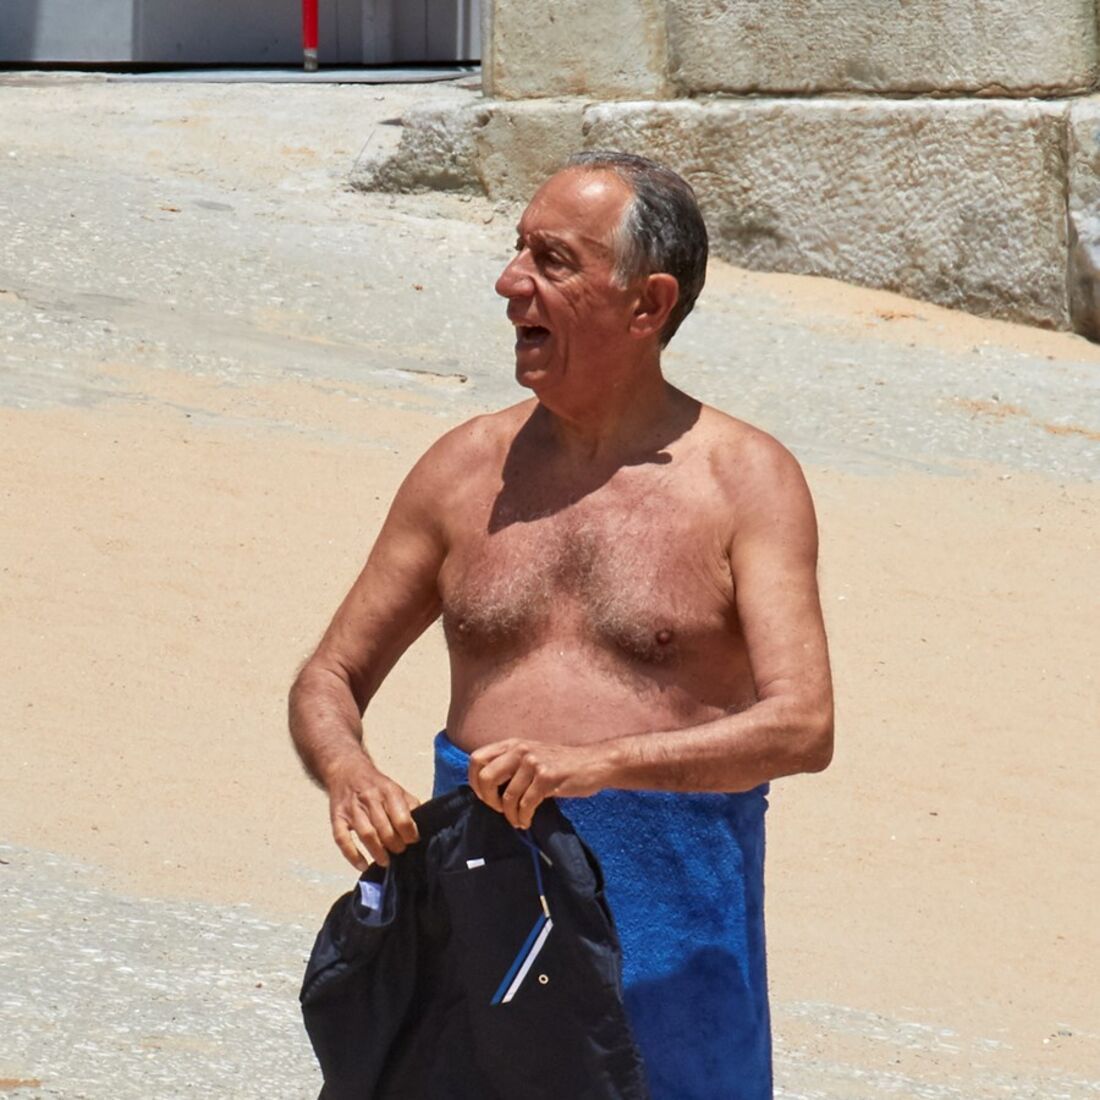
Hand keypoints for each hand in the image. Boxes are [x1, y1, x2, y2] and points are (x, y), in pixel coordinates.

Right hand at [326, 753, 419, 870]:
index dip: (410, 834)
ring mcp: (352, 809)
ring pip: (366, 835)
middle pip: (385, 829)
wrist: (346, 770)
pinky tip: (362, 865)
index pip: (402, 818)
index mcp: (388, 791)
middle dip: (395, 845)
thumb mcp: (396, 788)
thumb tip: (424, 823)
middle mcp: (370, 799)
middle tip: (400, 852)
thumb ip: (410, 804)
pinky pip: (342, 839)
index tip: (413, 841)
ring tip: (385, 861)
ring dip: (378, 852)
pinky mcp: (337, 818)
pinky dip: (352, 855)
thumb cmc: (375, 785)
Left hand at [467, 738, 610, 828]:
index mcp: (512, 744)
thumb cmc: (561, 764)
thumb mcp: (531, 755)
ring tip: (517, 819)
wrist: (594, 763)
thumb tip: (485, 788)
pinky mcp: (547, 777)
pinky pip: (525, 804)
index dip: (474, 781)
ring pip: (507, 796)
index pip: (476, 759)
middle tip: (498, 809)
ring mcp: (534, 762)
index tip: (484, 796)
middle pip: (484, 777)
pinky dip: (523, 817)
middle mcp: (520, 750)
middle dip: (487, 799)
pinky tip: (527, 820)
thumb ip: (510, 764)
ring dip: (510, 814)